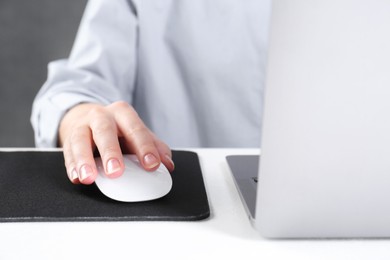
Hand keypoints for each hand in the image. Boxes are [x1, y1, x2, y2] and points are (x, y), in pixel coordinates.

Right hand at [59, 101, 174, 183]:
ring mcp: (83, 126)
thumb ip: (155, 147)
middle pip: (105, 131)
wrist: (88, 117)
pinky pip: (67, 152)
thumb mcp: (137, 133)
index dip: (145, 147)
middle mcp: (102, 116)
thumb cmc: (118, 130)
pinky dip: (71, 166)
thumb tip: (167, 164)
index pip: (136, 129)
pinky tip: (76, 177)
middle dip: (111, 152)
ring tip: (89, 178)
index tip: (151, 164)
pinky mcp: (68, 138)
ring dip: (84, 160)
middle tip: (116, 172)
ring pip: (80, 140)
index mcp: (124, 114)